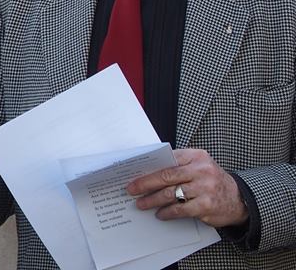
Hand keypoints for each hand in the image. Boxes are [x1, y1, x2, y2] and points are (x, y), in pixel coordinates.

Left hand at [127, 148, 248, 227]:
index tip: (133, 173)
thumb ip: (179, 165)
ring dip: (153, 200)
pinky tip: (160, 214)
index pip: (167, 160)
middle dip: (145, 183)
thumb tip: (148, 171)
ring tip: (141, 203)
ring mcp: (205, 188)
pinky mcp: (206, 206)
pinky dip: (167, 212)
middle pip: (166, 176)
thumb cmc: (211, 180)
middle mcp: (201, 170)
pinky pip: (180, 209)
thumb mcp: (199, 166)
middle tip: (131, 189)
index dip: (148, 167)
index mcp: (196, 156)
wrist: (239, 199)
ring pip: (171, 194)